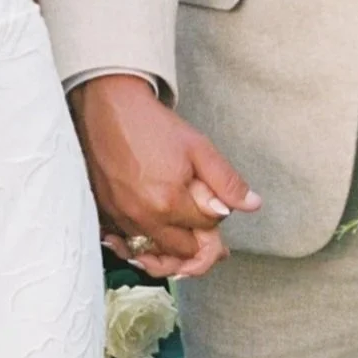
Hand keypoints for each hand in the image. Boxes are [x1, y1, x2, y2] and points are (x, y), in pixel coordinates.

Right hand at [72, 74, 256, 279]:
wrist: (110, 108)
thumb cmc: (154, 125)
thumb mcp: (199, 148)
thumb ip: (226, 182)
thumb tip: (252, 205)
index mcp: (169, 203)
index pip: (206, 228)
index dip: (214, 213)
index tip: (209, 196)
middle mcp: (142, 217)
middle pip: (181, 249)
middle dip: (194, 235)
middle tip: (197, 212)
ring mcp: (121, 217)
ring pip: (154, 249)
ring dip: (170, 240)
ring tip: (177, 218)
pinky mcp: (105, 212)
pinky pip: (129, 241)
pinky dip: (144, 236)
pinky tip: (152, 218)